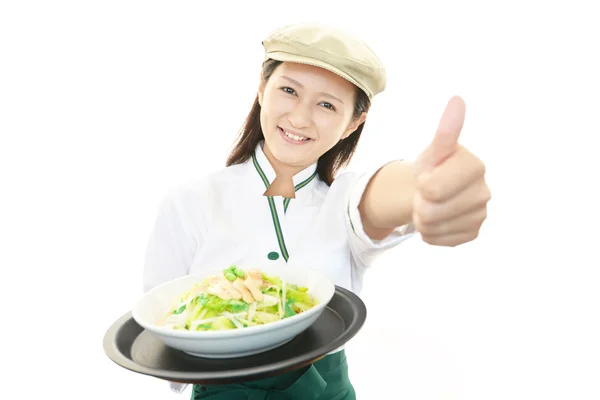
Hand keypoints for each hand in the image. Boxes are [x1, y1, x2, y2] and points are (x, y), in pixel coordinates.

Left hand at [413, 96, 490, 246]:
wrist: (432, 191)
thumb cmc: (433, 167)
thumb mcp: (433, 151)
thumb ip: (446, 131)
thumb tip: (457, 99)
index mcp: (475, 166)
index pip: (431, 188)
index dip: (422, 184)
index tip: (427, 177)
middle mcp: (484, 191)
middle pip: (430, 211)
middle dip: (420, 203)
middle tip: (425, 194)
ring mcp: (481, 215)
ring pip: (432, 228)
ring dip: (422, 219)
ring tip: (429, 206)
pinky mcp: (473, 233)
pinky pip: (438, 240)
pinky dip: (430, 233)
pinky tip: (437, 220)